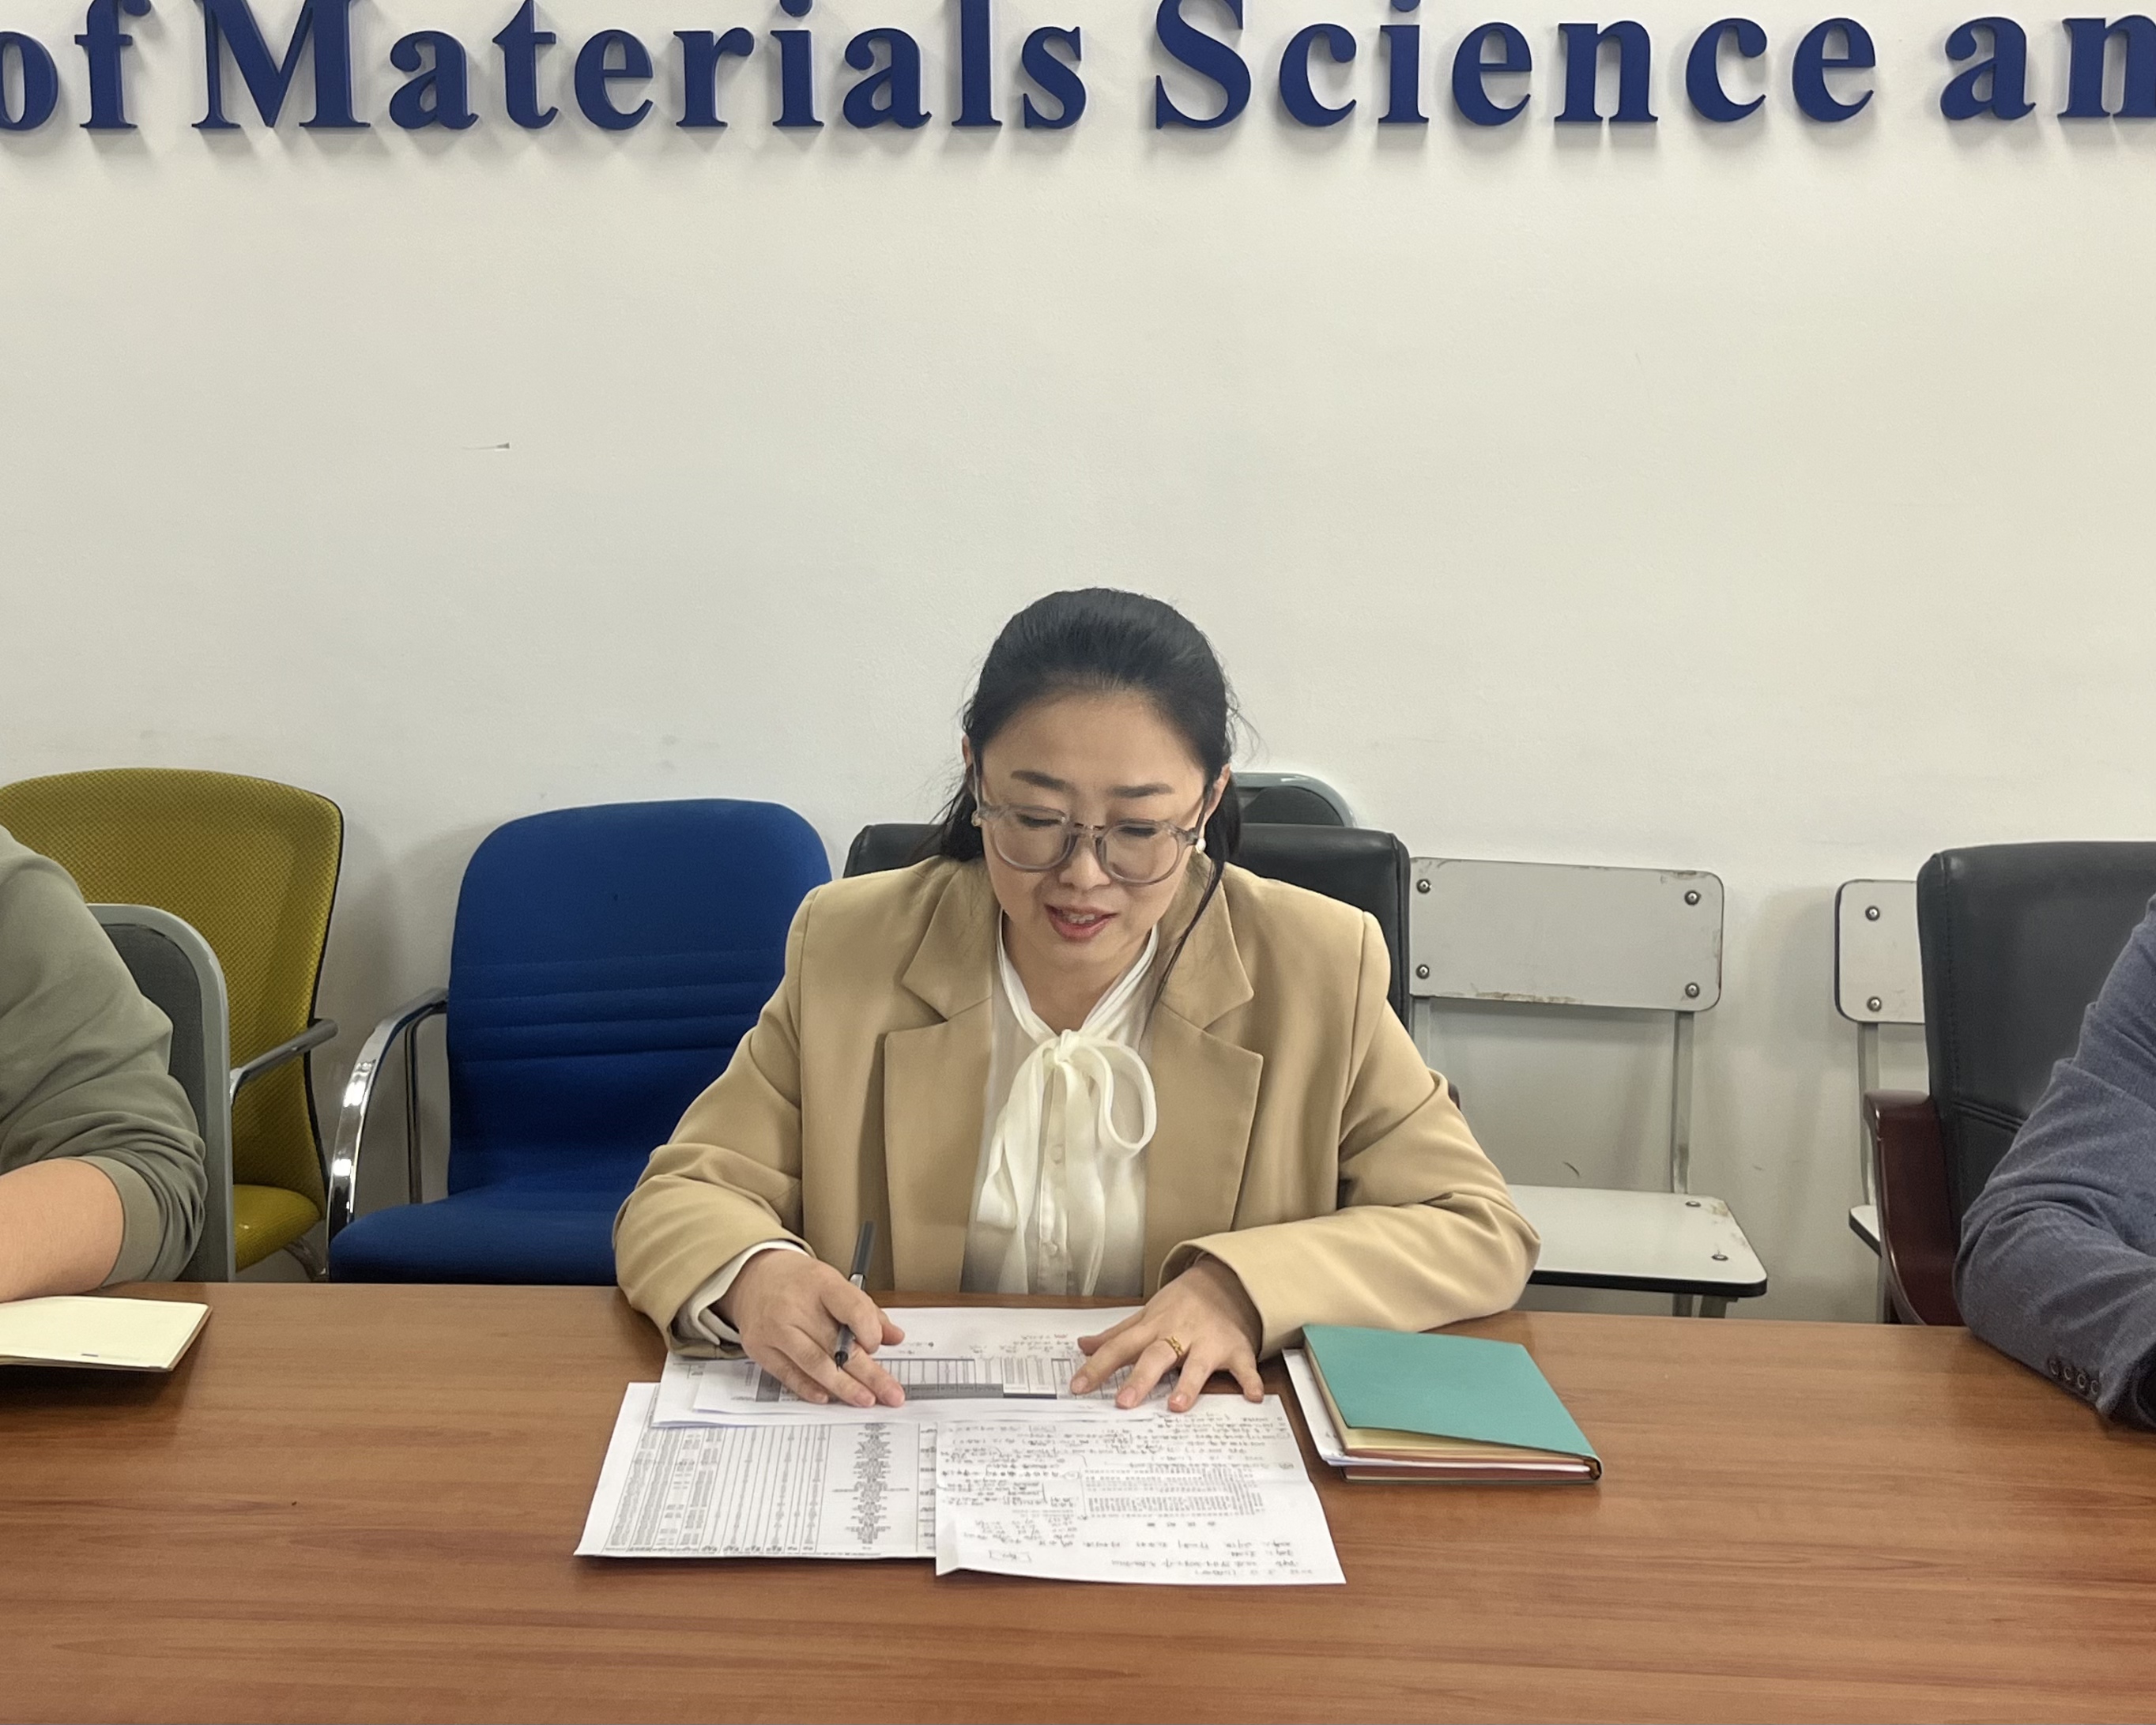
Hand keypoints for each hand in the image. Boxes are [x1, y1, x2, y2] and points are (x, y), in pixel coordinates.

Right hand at [720, 1249, 906, 1409]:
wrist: (754, 1276)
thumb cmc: (800, 1282)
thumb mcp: (835, 1284)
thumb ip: (866, 1311)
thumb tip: (894, 1337)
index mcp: (820, 1283)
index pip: (853, 1309)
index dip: (870, 1332)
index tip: (878, 1346)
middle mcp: (795, 1306)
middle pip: (837, 1345)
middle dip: (868, 1374)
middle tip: (890, 1393)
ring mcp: (775, 1328)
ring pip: (814, 1364)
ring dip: (844, 1387)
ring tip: (866, 1399)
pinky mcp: (760, 1348)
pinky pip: (788, 1374)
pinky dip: (809, 1388)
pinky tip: (828, 1397)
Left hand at [1071, 1257, 1263, 1411]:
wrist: (1225, 1280)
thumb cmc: (1181, 1304)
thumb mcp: (1146, 1315)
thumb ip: (1117, 1335)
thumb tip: (1083, 1345)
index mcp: (1153, 1327)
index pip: (1119, 1347)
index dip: (1097, 1367)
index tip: (1078, 1388)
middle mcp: (1179, 1334)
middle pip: (1156, 1356)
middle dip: (1140, 1378)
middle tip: (1123, 1402)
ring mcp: (1208, 1341)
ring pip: (1197, 1363)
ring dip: (1188, 1384)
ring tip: (1176, 1405)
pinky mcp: (1236, 1348)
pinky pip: (1244, 1365)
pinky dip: (1250, 1380)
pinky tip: (1252, 1396)